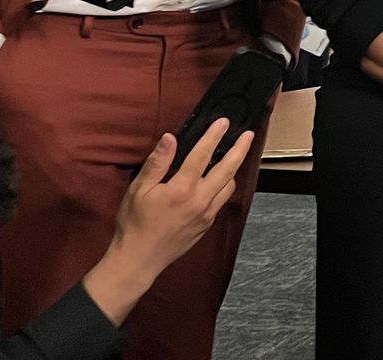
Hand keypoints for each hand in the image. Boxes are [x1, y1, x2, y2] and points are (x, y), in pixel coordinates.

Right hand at [80, 120, 252, 324]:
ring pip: (229, 186)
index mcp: (182, 189)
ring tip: (233, 155)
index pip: (202, 155)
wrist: (139, 259)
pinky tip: (217, 181)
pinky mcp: (207, 224)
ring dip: (233, 169)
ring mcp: (206, 214)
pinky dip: (223, 186)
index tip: (223, 122)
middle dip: (240, 149)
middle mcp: (200, 201)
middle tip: (248, 135)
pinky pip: (221, 200)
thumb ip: (157, 162)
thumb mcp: (139, 189)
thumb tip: (170, 138)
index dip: (213, 136)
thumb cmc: (134, 223)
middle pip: (228, 169)